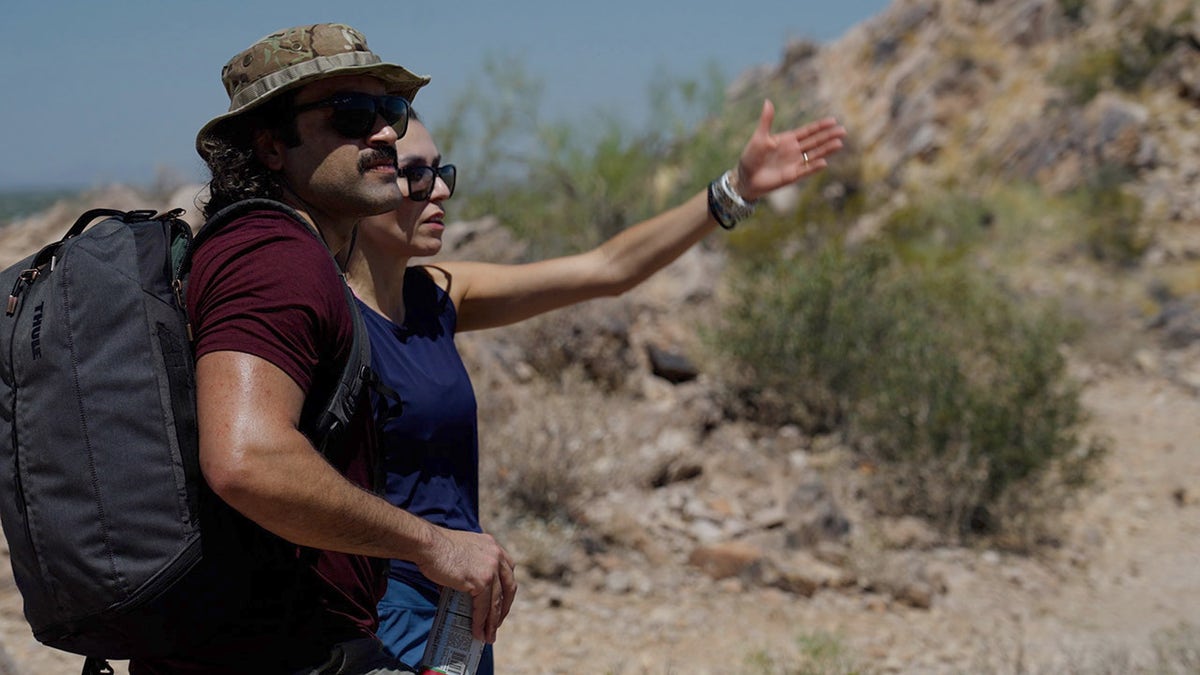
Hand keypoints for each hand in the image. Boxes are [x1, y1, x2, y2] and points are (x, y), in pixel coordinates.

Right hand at [415, 526, 517, 642]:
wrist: (428, 544)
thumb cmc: (436, 548)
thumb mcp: (462, 554)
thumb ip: (469, 570)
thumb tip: (464, 594)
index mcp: (493, 546)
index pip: (507, 572)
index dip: (505, 591)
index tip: (501, 604)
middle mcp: (497, 556)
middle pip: (508, 587)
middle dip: (503, 608)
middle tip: (496, 624)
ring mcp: (491, 569)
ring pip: (497, 601)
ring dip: (493, 621)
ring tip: (488, 636)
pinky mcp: (482, 581)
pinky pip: (484, 606)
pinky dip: (481, 621)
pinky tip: (478, 631)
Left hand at [733, 99, 846, 201]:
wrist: (746, 177)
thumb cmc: (751, 156)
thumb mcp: (759, 137)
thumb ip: (766, 121)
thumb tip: (767, 101)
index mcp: (788, 139)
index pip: (808, 131)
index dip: (820, 126)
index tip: (833, 121)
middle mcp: (795, 150)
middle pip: (815, 142)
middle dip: (829, 136)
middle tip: (843, 131)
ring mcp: (795, 163)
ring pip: (814, 155)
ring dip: (826, 150)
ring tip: (839, 143)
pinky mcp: (792, 175)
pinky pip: (805, 170)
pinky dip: (814, 166)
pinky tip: (824, 162)